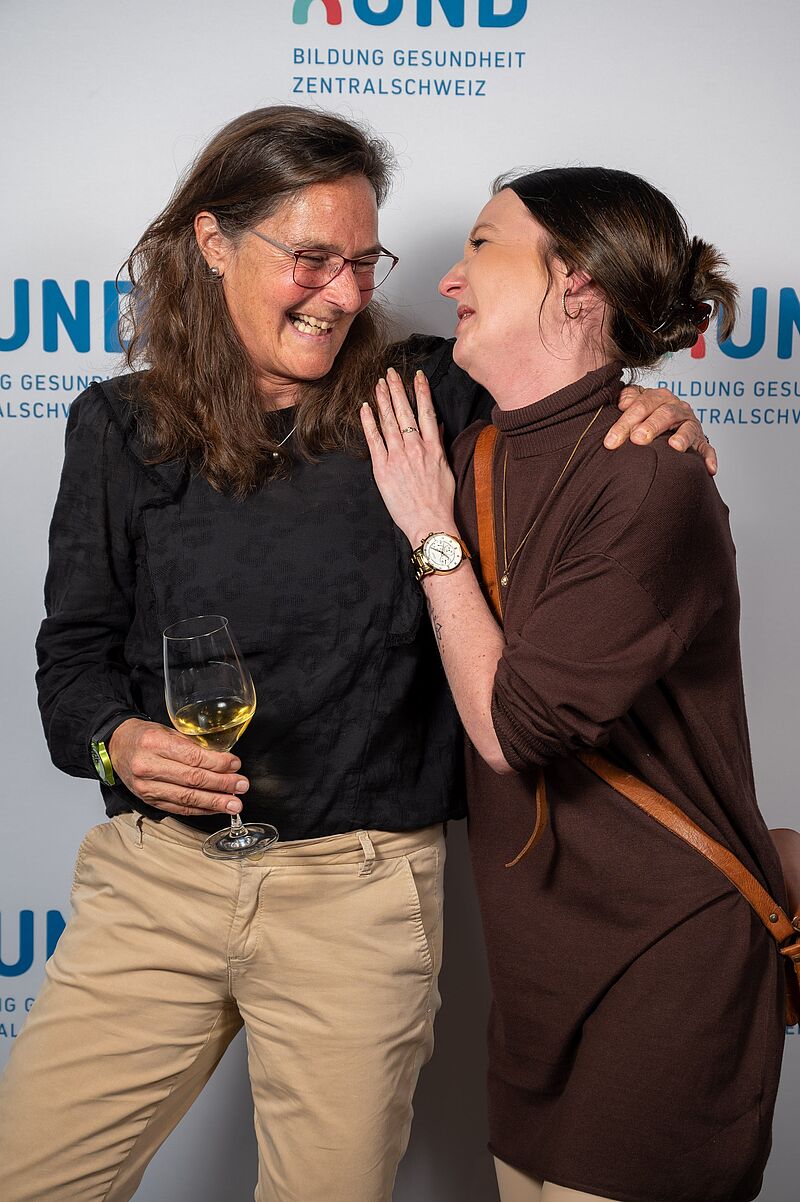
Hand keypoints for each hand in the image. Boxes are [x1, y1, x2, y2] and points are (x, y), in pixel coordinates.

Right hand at [108, 718, 248, 817]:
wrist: (116, 747)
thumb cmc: (144, 736)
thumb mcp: (167, 730)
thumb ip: (192, 743)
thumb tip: (223, 759)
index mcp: (154, 743)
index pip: (192, 757)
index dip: (217, 763)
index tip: (235, 765)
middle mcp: (148, 767)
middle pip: (192, 780)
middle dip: (222, 784)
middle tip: (241, 786)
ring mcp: (147, 787)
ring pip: (187, 798)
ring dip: (214, 802)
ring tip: (234, 804)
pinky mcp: (149, 801)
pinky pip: (179, 809)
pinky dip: (200, 809)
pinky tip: (215, 808)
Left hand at [360, 367, 456, 545]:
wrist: (430, 522)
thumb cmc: (440, 500)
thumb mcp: (446, 469)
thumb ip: (439, 445)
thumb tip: (436, 427)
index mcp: (433, 448)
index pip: (427, 412)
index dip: (421, 392)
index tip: (416, 376)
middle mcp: (416, 448)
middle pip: (405, 412)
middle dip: (397, 389)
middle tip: (390, 372)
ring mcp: (399, 457)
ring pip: (389, 422)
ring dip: (383, 400)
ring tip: (378, 383)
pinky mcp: (383, 469)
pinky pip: (374, 440)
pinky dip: (369, 422)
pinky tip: (365, 408)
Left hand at [605, 385, 716, 475]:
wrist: (666, 421)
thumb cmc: (646, 414)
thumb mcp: (635, 403)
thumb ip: (628, 398)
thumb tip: (622, 402)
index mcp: (659, 397)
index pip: (641, 405)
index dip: (625, 422)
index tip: (611, 440)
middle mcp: (677, 408)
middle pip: (665, 414)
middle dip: (651, 426)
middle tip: (637, 439)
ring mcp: (690, 424)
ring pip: (688, 428)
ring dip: (682, 437)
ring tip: (674, 447)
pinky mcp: (701, 441)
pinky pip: (707, 449)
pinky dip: (709, 458)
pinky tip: (709, 468)